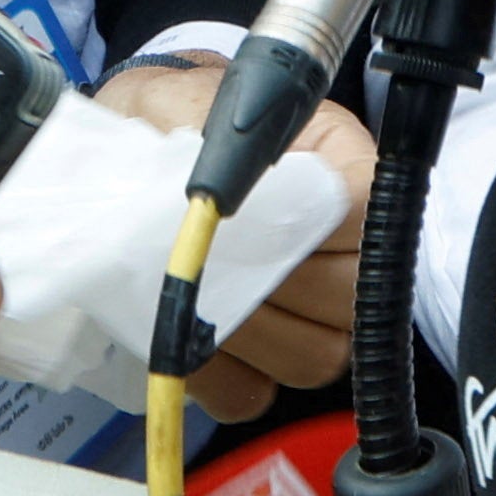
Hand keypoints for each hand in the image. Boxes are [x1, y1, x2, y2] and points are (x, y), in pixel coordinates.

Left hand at [87, 58, 372, 420]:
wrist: (134, 149)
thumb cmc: (165, 119)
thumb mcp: (171, 101)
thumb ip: (190, 129)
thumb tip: (194, 189)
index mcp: (337, 158)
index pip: (362, 209)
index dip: (306, 225)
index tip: (244, 218)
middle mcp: (343, 238)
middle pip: (347, 295)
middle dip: (268, 287)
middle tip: (206, 265)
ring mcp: (312, 308)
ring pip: (314, 356)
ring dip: (245, 336)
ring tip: (191, 298)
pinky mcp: (264, 359)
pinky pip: (256, 394)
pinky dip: (216, 377)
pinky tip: (184, 334)